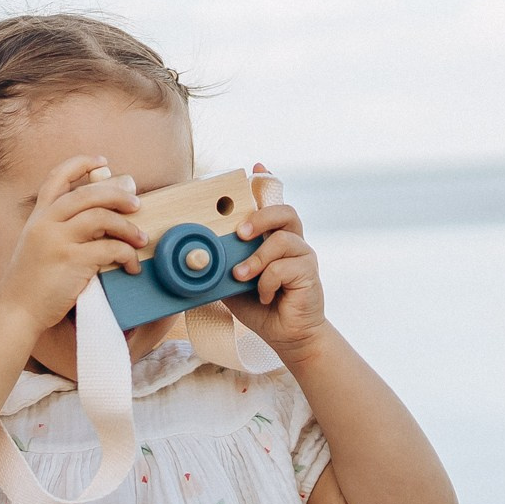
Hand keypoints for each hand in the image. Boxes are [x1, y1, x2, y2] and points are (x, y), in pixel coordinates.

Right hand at [0, 155, 147, 332]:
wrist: (16, 310)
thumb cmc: (32, 281)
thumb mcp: (37, 245)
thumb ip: (60, 228)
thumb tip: (101, 215)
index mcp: (39, 217)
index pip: (57, 177)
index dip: (81, 164)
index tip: (102, 162)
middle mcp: (46, 223)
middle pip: (88, 193)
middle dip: (118, 194)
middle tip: (136, 204)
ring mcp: (58, 241)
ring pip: (102, 217)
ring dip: (128, 227)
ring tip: (140, 238)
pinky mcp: (72, 261)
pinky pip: (109, 248)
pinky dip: (127, 255)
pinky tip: (131, 266)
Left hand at [221, 164, 329, 362]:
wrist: (287, 336)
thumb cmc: (260, 306)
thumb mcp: (233, 282)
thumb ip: (223, 263)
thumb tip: (196, 255)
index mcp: (274, 238)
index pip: (274, 203)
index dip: (267, 182)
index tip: (256, 167)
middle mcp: (292, 242)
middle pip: (285, 212)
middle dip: (260, 217)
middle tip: (239, 233)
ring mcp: (303, 256)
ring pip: (283, 239)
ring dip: (256, 259)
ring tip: (241, 275)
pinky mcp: (309, 273)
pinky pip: (284, 267)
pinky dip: (266, 282)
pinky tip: (263, 296)